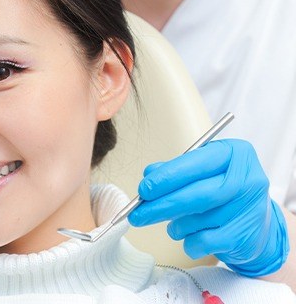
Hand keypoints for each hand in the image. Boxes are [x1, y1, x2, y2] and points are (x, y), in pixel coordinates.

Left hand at [128, 139, 288, 276]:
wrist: (257, 226)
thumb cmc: (223, 193)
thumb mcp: (203, 172)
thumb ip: (176, 170)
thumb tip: (149, 174)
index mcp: (235, 154)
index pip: (195, 163)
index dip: (166, 177)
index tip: (143, 189)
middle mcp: (247, 179)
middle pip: (197, 194)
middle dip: (162, 205)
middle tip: (138, 214)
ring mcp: (249, 209)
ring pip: (198, 219)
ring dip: (176, 225)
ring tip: (173, 225)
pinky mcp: (244, 235)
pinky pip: (204, 241)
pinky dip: (188, 241)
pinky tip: (189, 237)